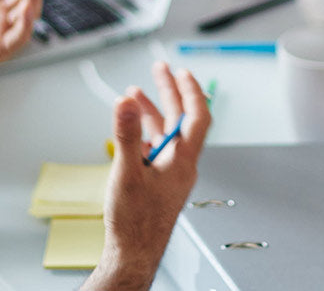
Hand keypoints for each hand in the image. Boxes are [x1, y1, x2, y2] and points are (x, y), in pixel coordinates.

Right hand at [87, 63, 212, 290]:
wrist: (134, 253)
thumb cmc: (137, 222)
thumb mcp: (127, 172)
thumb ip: (127, 135)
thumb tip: (126, 103)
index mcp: (182, 160)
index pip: (197, 116)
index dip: (191, 90)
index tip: (181, 71)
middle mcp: (181, 165)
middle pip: (181, 120)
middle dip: (170, 92)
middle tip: (160, 70)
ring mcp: (171, 174)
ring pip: (166, 134)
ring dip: (153, 112)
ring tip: (134, 95)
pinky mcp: (160, 184)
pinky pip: (157, 150)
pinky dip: (144, 134)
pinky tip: (131, 131)